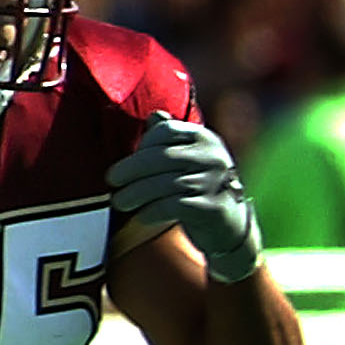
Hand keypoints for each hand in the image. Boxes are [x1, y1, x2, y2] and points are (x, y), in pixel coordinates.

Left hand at [105, 113, 261, 283]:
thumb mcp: (191, 160)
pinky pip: (173, 206)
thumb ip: (172, 139)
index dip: (143, 144)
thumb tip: (153, 115)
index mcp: (206, 139)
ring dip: (136, 194)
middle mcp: (214, 157)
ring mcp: (216, 183)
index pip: (166, 130)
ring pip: (165, 184)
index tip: (129, 162)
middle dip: (131, 169)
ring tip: (120, 202)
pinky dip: (152, 211)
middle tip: (112, 181)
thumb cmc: (202, 190)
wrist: (231, 228)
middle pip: (162, 157)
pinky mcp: (213, 208)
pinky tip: (141, 216)